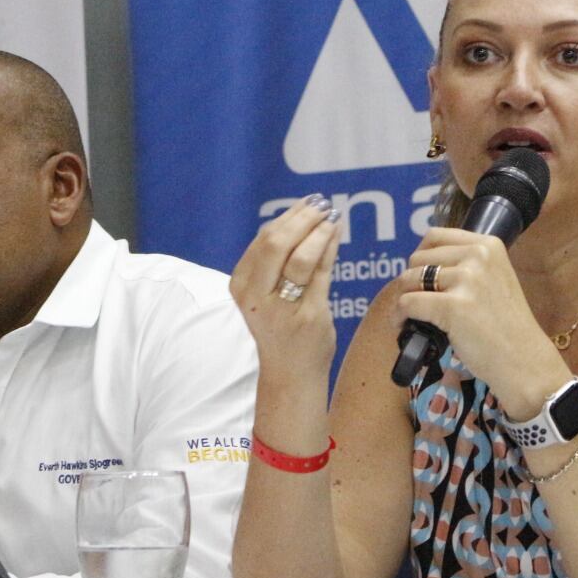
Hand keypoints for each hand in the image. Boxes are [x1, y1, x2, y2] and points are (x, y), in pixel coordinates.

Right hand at [229, 196, 341, 384]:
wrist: (290, 374)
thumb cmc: (279, 329)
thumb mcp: (265, 294)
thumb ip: (275, 260)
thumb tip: (298, 218)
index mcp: (241, 286)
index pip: (262, 241)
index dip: (287, 217)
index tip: (306, 203)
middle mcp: (256, 296)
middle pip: (276, 244)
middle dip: (302, 219)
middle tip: (322, 205)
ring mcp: (282, 307)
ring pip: (301, 257)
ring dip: (319, 231)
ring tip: (332, 217)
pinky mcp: (309, 315)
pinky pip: (321, 273)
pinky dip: (330, 248)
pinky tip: (336, 234)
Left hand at [392, 228, 569, 417]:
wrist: (524, 360)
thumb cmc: (508, 327)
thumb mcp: (495, 280)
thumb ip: (467, 267)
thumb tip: (422, 266)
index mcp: (488, 245)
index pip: (435, 236)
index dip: (421, 257)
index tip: (422, 277)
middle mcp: (478, 255)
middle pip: (418, 258)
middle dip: (411, 281)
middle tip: (418, 302)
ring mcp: (467, 279)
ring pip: (409, 279)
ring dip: (403, 298)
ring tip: (409, 316)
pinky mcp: (453, 306)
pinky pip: (407, 303)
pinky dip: (399, 317)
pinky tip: (404, 327)